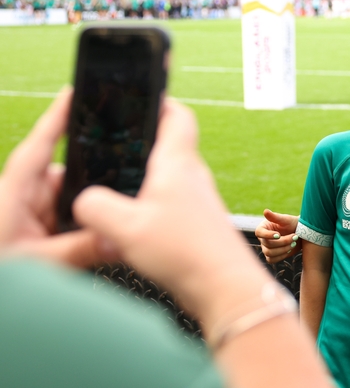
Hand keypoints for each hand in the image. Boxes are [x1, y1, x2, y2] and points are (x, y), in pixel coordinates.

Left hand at [0, 88, 105, 266]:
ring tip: (97, 237)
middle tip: (113, 203)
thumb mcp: (38, 264)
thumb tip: (118, 239)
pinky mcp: (37, 233)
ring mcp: (30, 216)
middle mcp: (22, 199)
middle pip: (68, 179)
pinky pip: (69, 223)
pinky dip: (84, 232)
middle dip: (91, 190)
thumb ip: (80, 251)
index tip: (76, 93)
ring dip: (86, 217)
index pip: (41, 146)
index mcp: (12, 193)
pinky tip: (97, 244)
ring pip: (72, 204)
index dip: (58, 117)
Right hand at [73, 98, 266, 323]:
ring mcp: (199, 203)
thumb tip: (85, 200)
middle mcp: (193, 178)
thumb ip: (94, 207)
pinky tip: (136, 227)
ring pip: (170, 179)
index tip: (142, 98)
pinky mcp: (199, 227)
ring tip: (118, 189)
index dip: (161, 101)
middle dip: (143, 144)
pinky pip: (173, 206)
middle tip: (115, 147)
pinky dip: (153, 208)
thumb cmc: (186, 253)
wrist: (227, 289)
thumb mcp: (124, 228)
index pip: (178, 116)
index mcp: (177, 164)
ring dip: (147, 180)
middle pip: (170, 147)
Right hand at [255, 209, 300, 263]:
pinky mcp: (272, 256)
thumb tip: (265, 211)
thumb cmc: (293, 224)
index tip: (279, 234)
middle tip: (294, 237)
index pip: (259, 232)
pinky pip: (272, 260)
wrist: (302, 234)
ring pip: (269, 253)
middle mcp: (263, 238)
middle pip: (267, 244)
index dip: (267, 235)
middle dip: (282, 242)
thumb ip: (275, 217)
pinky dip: (282, 256)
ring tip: (293, 243)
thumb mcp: (286, 219)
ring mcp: (266, 248)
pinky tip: (290, 249)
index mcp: (264, 227)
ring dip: (283, 249)